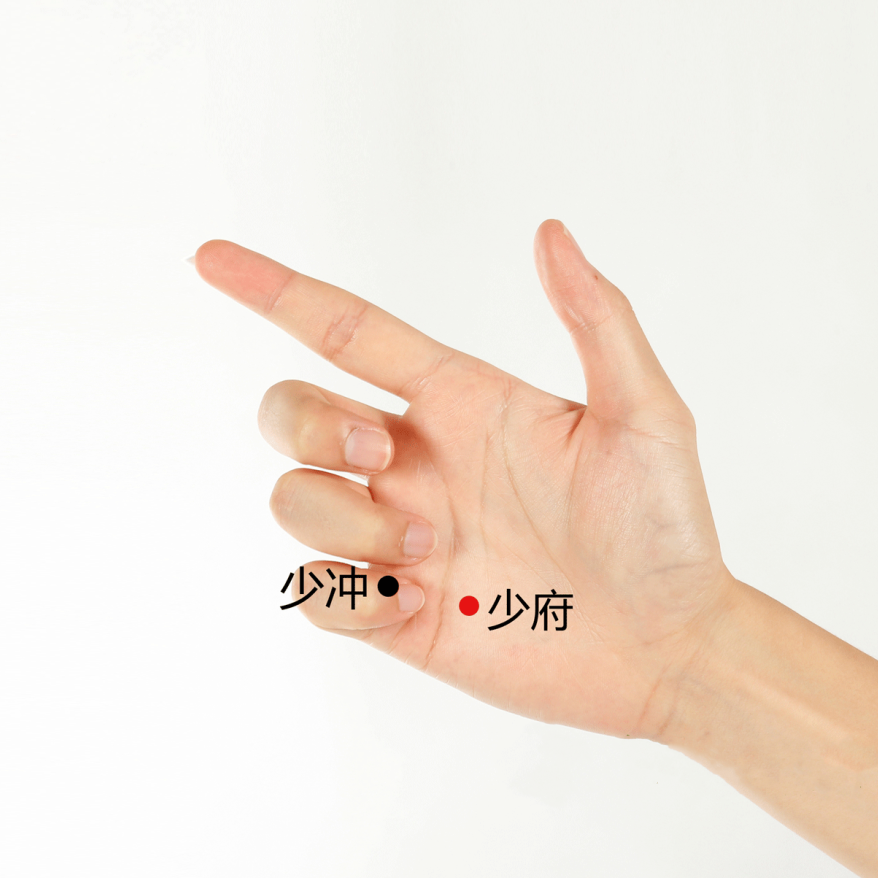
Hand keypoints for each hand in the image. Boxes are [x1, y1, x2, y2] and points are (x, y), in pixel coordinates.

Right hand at [192, 221, 737, 739]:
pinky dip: (348, 598)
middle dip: (311, 422)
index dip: (275, 291)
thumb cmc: (667, 530)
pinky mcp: (396, 614)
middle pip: (291, 413)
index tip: (210, 258)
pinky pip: (316, 594)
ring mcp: (400, 542)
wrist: (667, 647)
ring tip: (438, 556)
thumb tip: (550, 230)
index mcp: (460, 405)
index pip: (348, 332)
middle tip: (387, 461)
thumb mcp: (645, 415)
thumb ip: (598, 320)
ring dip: (347, 524)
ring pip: (295, 502)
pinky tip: (421, 606)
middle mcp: (417, 466)